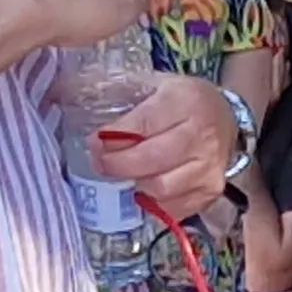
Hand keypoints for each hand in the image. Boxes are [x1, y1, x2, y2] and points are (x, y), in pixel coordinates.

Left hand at [91, 74, 239, 223]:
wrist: (226, 118)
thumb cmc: (184, 101)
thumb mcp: (155, 84)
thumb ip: (120, 92)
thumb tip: (64, 94)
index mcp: (187, 102)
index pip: (142, 125)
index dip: (112, 137)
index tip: (94, 142)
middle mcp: (203, 136)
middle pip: (149, 161)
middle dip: (116, 164)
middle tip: (101, 162)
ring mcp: (210, 167)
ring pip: (158, 189)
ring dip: (134, 183)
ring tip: (127, 172)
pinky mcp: (211, 191)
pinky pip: (171, 207)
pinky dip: (152, 201)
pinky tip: (147, 185)